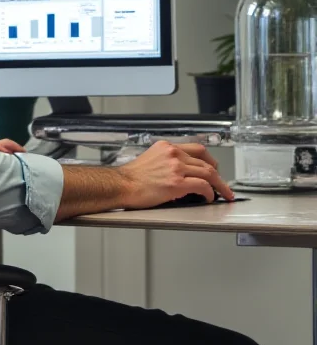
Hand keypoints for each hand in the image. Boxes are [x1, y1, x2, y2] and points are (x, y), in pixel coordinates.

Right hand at [118, 141, 233, 209]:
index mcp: (167, 147)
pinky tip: (208, 197)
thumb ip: (167, 160)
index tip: (214, 167)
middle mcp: (173, 154)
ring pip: (208, 173)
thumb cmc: (132, 177)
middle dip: (218, 173)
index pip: (197, 149)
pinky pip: (202, 186)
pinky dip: (209, 192)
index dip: (210, 160)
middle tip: (222, 183)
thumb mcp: (151, 158)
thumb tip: (181, 172)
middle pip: (206, 160)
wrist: (121, 185)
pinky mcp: (177, 183)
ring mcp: (176, 167)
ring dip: (219, 184)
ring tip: (223, 193)